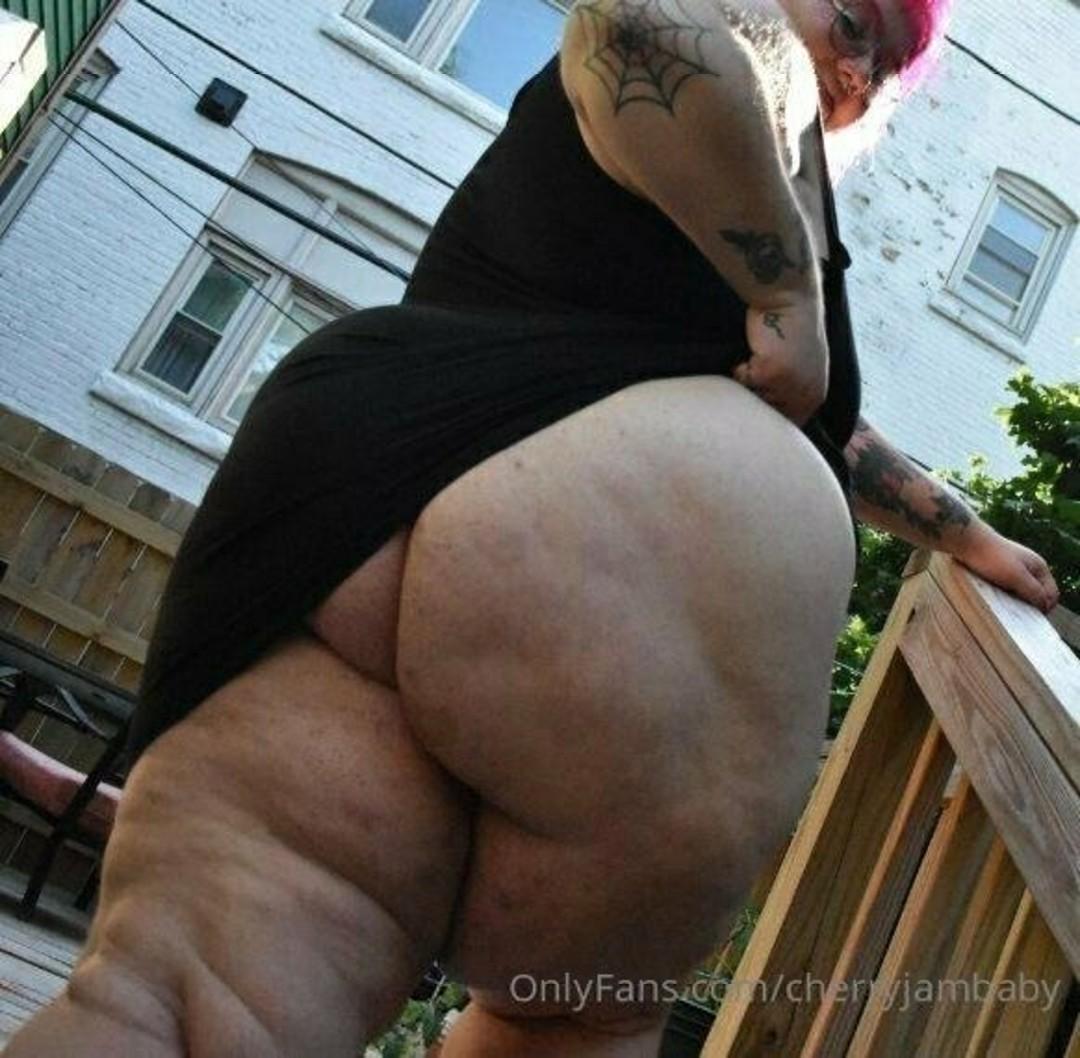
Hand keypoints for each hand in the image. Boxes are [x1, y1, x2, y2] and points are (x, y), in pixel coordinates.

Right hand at [736, 289, 828, 426]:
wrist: (789, 298)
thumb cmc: (791, 328)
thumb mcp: (801, 367)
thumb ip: (791, 393)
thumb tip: (762, 415)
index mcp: (814, 396)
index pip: (787, 424)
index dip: (767, 416)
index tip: (757, 402)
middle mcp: (805, 395)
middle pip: (766, 415)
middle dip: (755, 398)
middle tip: (759, 371)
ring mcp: (788, 385)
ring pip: (750, 398)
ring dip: (746, 381)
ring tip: (759, 357)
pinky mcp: (769, 372)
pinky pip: (740, 380)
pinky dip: (738, 366)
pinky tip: (753, 348)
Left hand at [954, 523, 1059, 613]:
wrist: (968, 541)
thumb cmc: (993, 558)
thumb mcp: (1017, 577)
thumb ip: (1033, 591)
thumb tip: (1044, 605)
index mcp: (1039, 567)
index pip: (1051, 595)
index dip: (1043, 608)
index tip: (1028, 617)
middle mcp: (1030, 567)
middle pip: (1038, 593)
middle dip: (1031, 605)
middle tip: (1015, 614)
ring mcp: (1015, 568)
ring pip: (1021, 591)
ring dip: (1016, 600)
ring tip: (1004, 607)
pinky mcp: (1000, 570)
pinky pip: (1008, 587)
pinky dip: (1005, 594)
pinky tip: (995, 598)